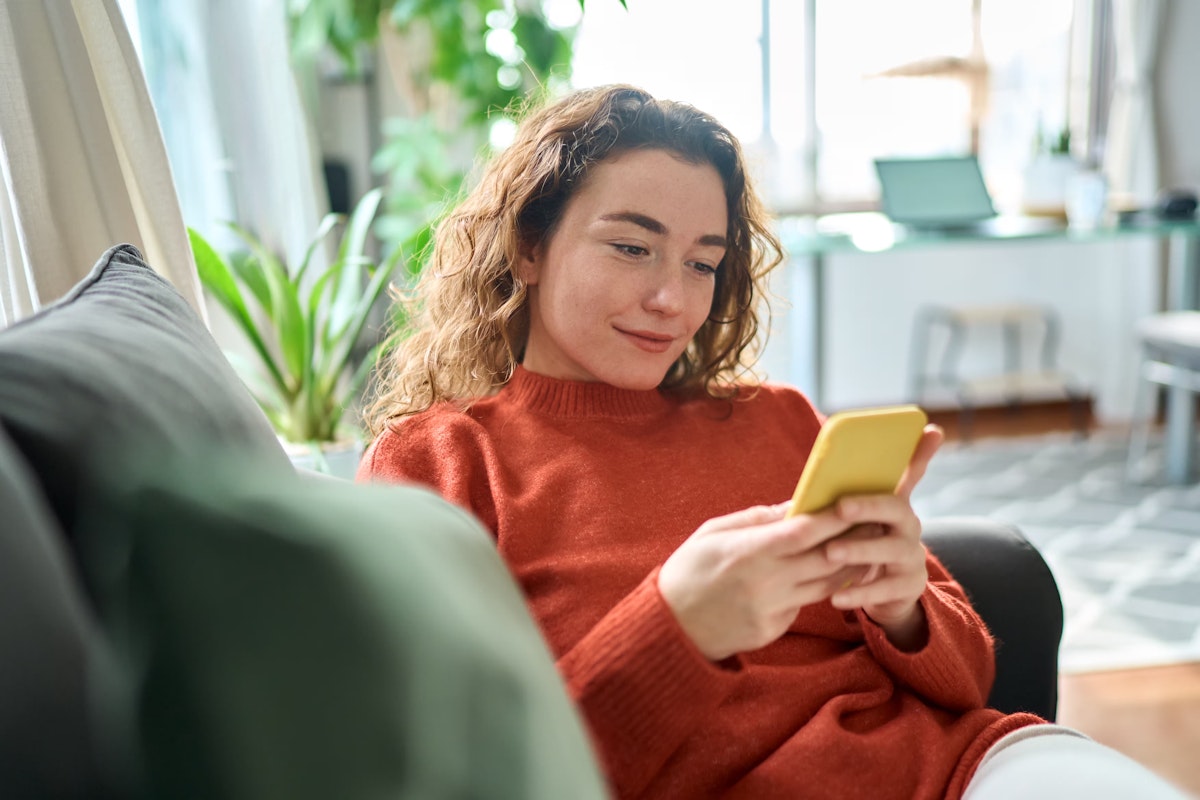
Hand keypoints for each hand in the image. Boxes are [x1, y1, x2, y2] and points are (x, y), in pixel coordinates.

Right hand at [658, 503, 868, 660]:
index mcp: (749, 552)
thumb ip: (756, 519)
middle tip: (875, 523)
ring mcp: (772, 609)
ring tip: (867, 549)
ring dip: (849, 568)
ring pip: (825, 586)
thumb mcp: (713, 533)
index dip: (833, 518)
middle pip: (825, 559)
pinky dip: (818, 590)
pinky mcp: (773, 629)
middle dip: (854, 540)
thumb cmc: (688, 569)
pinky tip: (830, 577)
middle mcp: (766, 582)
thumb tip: (793, 506)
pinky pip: (803, 605)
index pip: (804, 532)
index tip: (854, 503)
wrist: (671, 626)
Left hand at [822, 425, 944, 647]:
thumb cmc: (863, 544)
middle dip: (869, 505)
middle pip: (897, 508)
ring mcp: (912, 556)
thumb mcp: (857, 519)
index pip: (911, 472)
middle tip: (840, 506)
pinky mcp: (908, 586)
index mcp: (895, 504)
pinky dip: (858, 592)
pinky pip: (884, 589)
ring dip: (859, 549)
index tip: (931, 430)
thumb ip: (846, 494)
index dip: (922, 452)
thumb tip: (823, 471)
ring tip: (830, 552)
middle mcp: (909, 526)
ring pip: (890, 550)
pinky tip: (836, 597)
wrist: (884, 593)